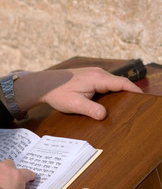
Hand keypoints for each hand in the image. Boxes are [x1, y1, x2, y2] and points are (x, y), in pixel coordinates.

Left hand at [14, 67, 142, 119]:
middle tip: (137, 106)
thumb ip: (90, 109)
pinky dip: (111, 90)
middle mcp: (98, 73)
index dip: (134, 91)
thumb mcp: (73, 104)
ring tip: (126, 105)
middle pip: (120, 82)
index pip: (122, 83)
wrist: (45, 84)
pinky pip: (105, 82)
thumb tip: (104, 115)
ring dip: (119, 92)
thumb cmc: (58, 93)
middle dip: (129, 93)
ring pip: (112, 82)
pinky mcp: (90, 76)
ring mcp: (94, 73)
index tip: (144, 99)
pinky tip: (110, 101)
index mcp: (97, 78)